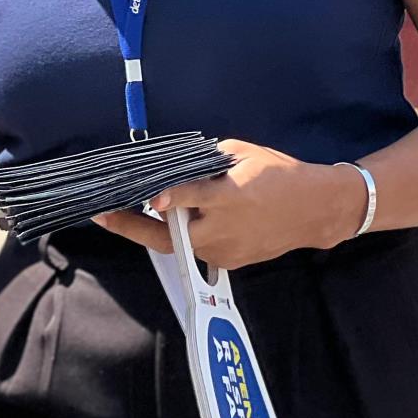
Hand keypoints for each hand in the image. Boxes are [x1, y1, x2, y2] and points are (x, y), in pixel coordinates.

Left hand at [92, 139, 366, 270]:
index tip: (148, 197)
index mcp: (230, 197)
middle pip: (169, 234)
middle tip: (102, 214)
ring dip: (155, 229)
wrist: (315, 211)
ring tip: (124, 213)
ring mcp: (225, 250)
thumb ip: (207, 163)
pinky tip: (173, 221)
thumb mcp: (243, 155)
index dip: (167, 198)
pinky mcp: (228, 262)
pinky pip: (195, 249)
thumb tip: (176, 167)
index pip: (190, 198)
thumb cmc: (278, 174)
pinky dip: (182, 236)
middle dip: (132, 226)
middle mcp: (223, 228)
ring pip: (178, 243)